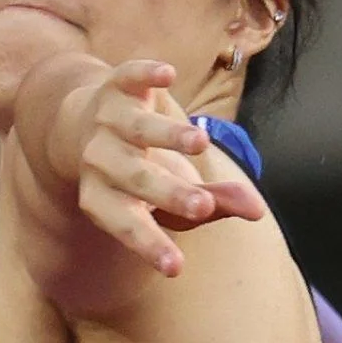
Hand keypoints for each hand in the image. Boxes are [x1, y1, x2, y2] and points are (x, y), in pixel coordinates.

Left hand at [57, 59, 265, 276]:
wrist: (84, 123)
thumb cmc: (139, 172)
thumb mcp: (171, 194)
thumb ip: (213, 202)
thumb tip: (257, 210)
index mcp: (104, 198)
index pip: (126, 225)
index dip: (150, 245)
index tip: (176, 267)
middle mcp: (100, 160)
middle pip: (135, 179)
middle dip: (169, 193)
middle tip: (203, 206)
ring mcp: (107, 121)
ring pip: (138, 129)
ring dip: (168, 136)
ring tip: (201, 142)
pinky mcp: (117, 85)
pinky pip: (130, 77)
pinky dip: (147, 75)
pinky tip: (168, 75)